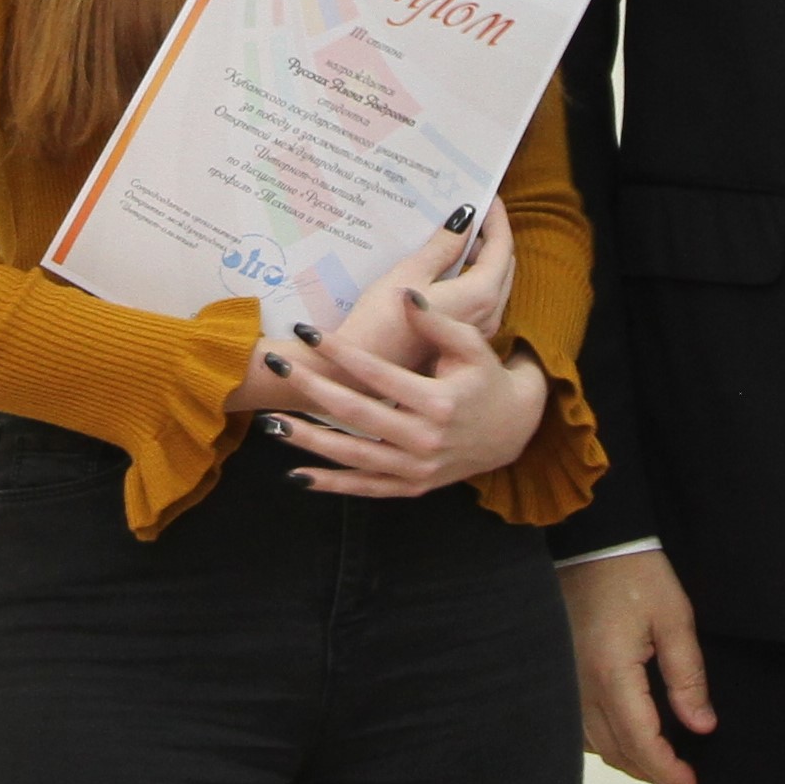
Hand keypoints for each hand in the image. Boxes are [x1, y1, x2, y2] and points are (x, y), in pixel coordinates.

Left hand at [259, 224, 545, 497]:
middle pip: (356, 414)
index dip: (339, 352)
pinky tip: (296, 476)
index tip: (307, 332)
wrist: (513, 429)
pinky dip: (331, 484)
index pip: (377, 373)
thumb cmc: (486, 378)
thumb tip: (404, 295)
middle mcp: (425, 440)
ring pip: (354, 456)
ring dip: (309, 441)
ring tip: (271, 424)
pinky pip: (366, 488)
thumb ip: (436, 322)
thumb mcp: (470, 345)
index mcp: (438, 402)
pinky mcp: (413, 486)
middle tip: (277, 367)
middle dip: (312, 390)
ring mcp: (417, 469)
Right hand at [330, 198, 515, 371]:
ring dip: (481, 257)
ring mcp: (476, 331)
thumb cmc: (380, 323)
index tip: (489, 196)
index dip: (497, 218)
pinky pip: (479, 299)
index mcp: (480, 296)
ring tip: (459, 232)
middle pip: (502, 266)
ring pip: (492, 284)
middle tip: (474, 210)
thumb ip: (442, 246)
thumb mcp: (409, 274)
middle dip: (491, 236)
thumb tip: (465, 218)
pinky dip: (471, 276)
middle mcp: (488, 315)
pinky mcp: (459, 338)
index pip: (503, 248)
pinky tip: (447, 265)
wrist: (359, 376)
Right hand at [561, 549, 714, 783]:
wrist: (590, 540)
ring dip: (627, 758)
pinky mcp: (559, 672)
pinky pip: (578, 725)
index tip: (692, 782)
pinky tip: (626, 735)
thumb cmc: (635, 573)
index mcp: (611, 673)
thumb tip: (701, 726)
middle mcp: (580, 685)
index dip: (667, 769)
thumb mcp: (674, 617)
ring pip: (594, 744)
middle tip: (682, 776)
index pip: (640, 742)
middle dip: (651, 771)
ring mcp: (564, 681)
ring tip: (659, 760)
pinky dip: (604, 741)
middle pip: (615, 751)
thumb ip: (688, 675)